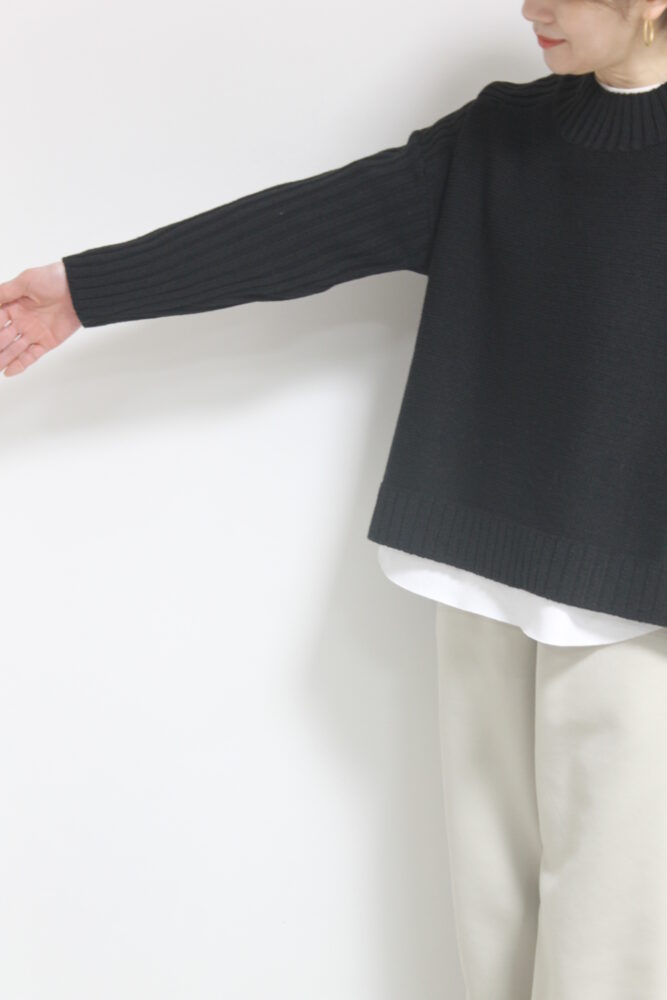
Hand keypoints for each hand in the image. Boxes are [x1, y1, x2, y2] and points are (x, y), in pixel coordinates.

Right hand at [0, 261, 81, 376]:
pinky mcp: (46, 342)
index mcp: (13, 306)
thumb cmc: (53, 279)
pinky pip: (31, 356)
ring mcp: (33, 333)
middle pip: (2, 338)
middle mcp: (21, 321)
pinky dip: (20, 364)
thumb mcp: (25, 282)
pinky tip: (8, 372)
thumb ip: (4, 293)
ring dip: (3, 358)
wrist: (78, 290)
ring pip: (14, 349)